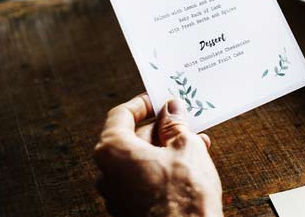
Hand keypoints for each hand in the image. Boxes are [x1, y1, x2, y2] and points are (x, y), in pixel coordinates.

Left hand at [93, 94, 222, 216]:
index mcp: (113, 151)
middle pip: (131, 138)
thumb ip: (175, 124)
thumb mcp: (186, 147)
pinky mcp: (130, 210)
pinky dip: (163, 168)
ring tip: (196, 142)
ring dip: (166, 148)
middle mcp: (108, 173)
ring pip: (140, 160)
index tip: (161, 99)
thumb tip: (172, 109)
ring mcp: (117, 195)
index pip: (121, 115)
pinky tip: (189, 166)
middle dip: (160, 128)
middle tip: (185, 121)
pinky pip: (144, 179)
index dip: (143, 104)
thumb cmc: (184, 193)